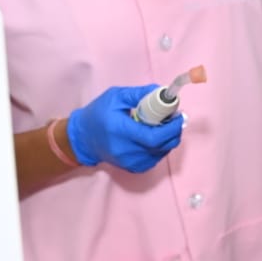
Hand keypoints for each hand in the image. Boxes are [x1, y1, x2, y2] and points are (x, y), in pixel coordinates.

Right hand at [66, 85, 183, 172]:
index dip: (171, 128)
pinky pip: (155, 158)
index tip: (179, 116)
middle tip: (175, 119)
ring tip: (164, 126)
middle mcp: (125, 150)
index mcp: (119, 131)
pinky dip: (161, 147)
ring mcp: (129, 162)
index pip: (153, 137)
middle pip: (161, 146)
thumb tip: (163, 92)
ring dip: (169, 139)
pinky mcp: (133, 168)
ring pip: (161, 153)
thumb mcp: (115, 97)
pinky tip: (155, 137)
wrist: (83, 138)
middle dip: (174, 132)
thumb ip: (139, 94)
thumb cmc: (98, 114)